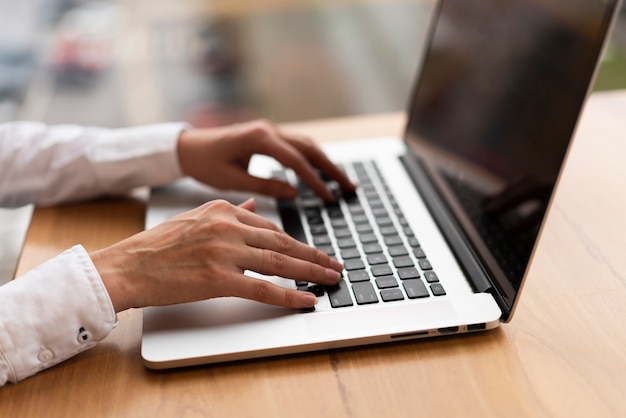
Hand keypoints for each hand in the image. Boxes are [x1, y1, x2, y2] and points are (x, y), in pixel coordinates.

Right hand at [90, 198, 342, 312]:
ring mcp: (224, 252)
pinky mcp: (218, 278)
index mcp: (223, 209)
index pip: (271, 227)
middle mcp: (228, 226)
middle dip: (313, 255)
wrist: (127, 266)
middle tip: (334, 264)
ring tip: (330, 279)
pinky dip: (289, 295)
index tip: (313, 251)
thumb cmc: (158, 246)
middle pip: (283, 243)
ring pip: (279, 263)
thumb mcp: (196, 216)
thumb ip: (229, 210)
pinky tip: (307, 300)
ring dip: (310, 273)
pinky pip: (263, 288)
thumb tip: (253, 203)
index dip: (296, 242)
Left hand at [176, 119, 355, 200]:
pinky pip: (298, 146)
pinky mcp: (269, 136)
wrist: (188, 146)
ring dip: (326, 162)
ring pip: (307, 145)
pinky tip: (323, 172)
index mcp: (259, 139)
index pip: (296, 161)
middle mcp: (269, 130)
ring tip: (343, 182)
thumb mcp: (231, 180)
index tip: (329, 197)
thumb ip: (264, 185)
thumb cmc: (205, 163)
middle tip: (350, 187)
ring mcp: (270, 131)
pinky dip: (313, 159)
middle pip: (310, 148)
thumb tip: (294, 193)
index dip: (315, 180)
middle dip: (332, 168)